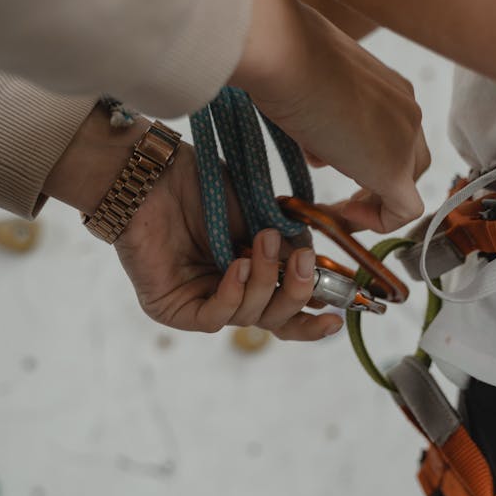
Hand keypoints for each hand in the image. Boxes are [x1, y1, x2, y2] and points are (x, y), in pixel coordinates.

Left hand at [45, 113, 343, 340]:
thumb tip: (321, 268)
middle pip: (275, 320)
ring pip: (250, 318)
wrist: (156, 174)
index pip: (288, 312)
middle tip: (302, 261)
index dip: (314, 318)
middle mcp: (230, 296)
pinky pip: (215, 318)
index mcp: (255, 277)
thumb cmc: (206, 188)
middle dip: (296, 293)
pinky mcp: (175, 310)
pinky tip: (238, 267)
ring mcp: (203, 305)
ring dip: (264, 281)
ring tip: (262, 243)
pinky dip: (233, 294)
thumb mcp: (264, 215)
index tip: (339, 314)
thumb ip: (293, 243)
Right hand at [230, 0, 429, 232]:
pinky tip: (342, 214)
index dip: (369, 158)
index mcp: (393, 88)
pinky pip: (404, 211)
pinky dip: (378, 222)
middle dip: (375, 184)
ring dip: (372, 203)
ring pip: (407, 186)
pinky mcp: (392, 170)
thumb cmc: (288, 61)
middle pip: (409, 163)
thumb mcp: (313, 92)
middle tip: (342, 197)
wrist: (284, 54)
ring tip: (335, 207)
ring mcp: (405, 139)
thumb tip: (320, 149)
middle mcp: (408, 111)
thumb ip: (327, 120)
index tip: (333, 165)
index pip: (397, 135)